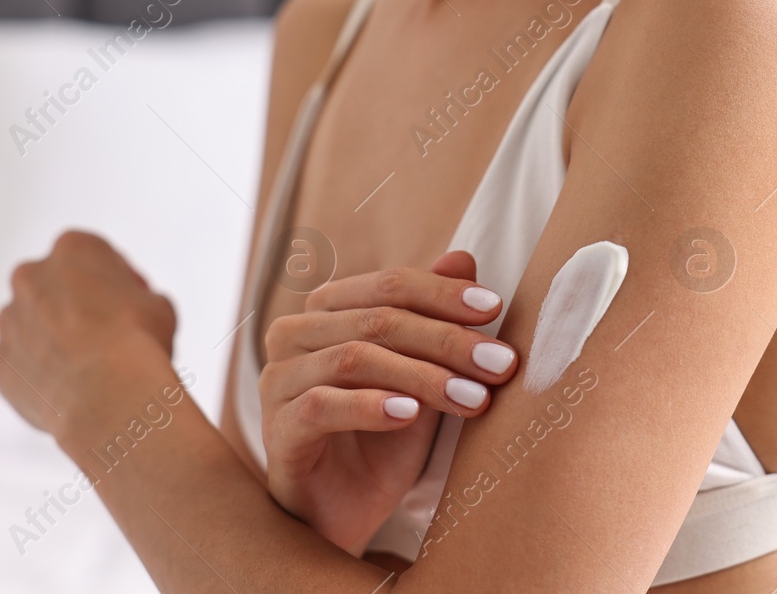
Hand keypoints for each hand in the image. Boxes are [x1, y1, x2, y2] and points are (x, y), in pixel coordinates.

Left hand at [0, 230, 177, 439]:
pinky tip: (67, 388)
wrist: (110, 393)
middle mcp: (30, 276)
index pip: (92, 255)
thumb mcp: (156, 303)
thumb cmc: (138, 341)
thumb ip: (133, 297)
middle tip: (105, 332)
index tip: (130, 301)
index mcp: (72, 249)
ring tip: (86, 367)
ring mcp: (9, 320)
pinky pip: (19, 365)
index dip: (115, 279)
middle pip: (52, 286)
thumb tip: (130, 312)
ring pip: (30, 325)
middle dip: (73, 305)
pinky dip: (38, 374)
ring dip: (51, 338)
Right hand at [259, 250, 518, 554]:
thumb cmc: (382, 442)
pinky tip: (410, 416)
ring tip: (473, 398)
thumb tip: (464, 259)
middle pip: (378, 320)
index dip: (444, 293)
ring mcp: (279, 381)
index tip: (495, 308)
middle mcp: (294, 335)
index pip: (390, 284)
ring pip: (355, 358)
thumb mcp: (422, 377)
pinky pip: (321, 404)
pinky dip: (370, 406)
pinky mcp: (276, 429)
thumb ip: (435, 320)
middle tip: (500, 363)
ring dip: (422, 376)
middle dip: (447, 340)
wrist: (344, 517)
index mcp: (327, 310)